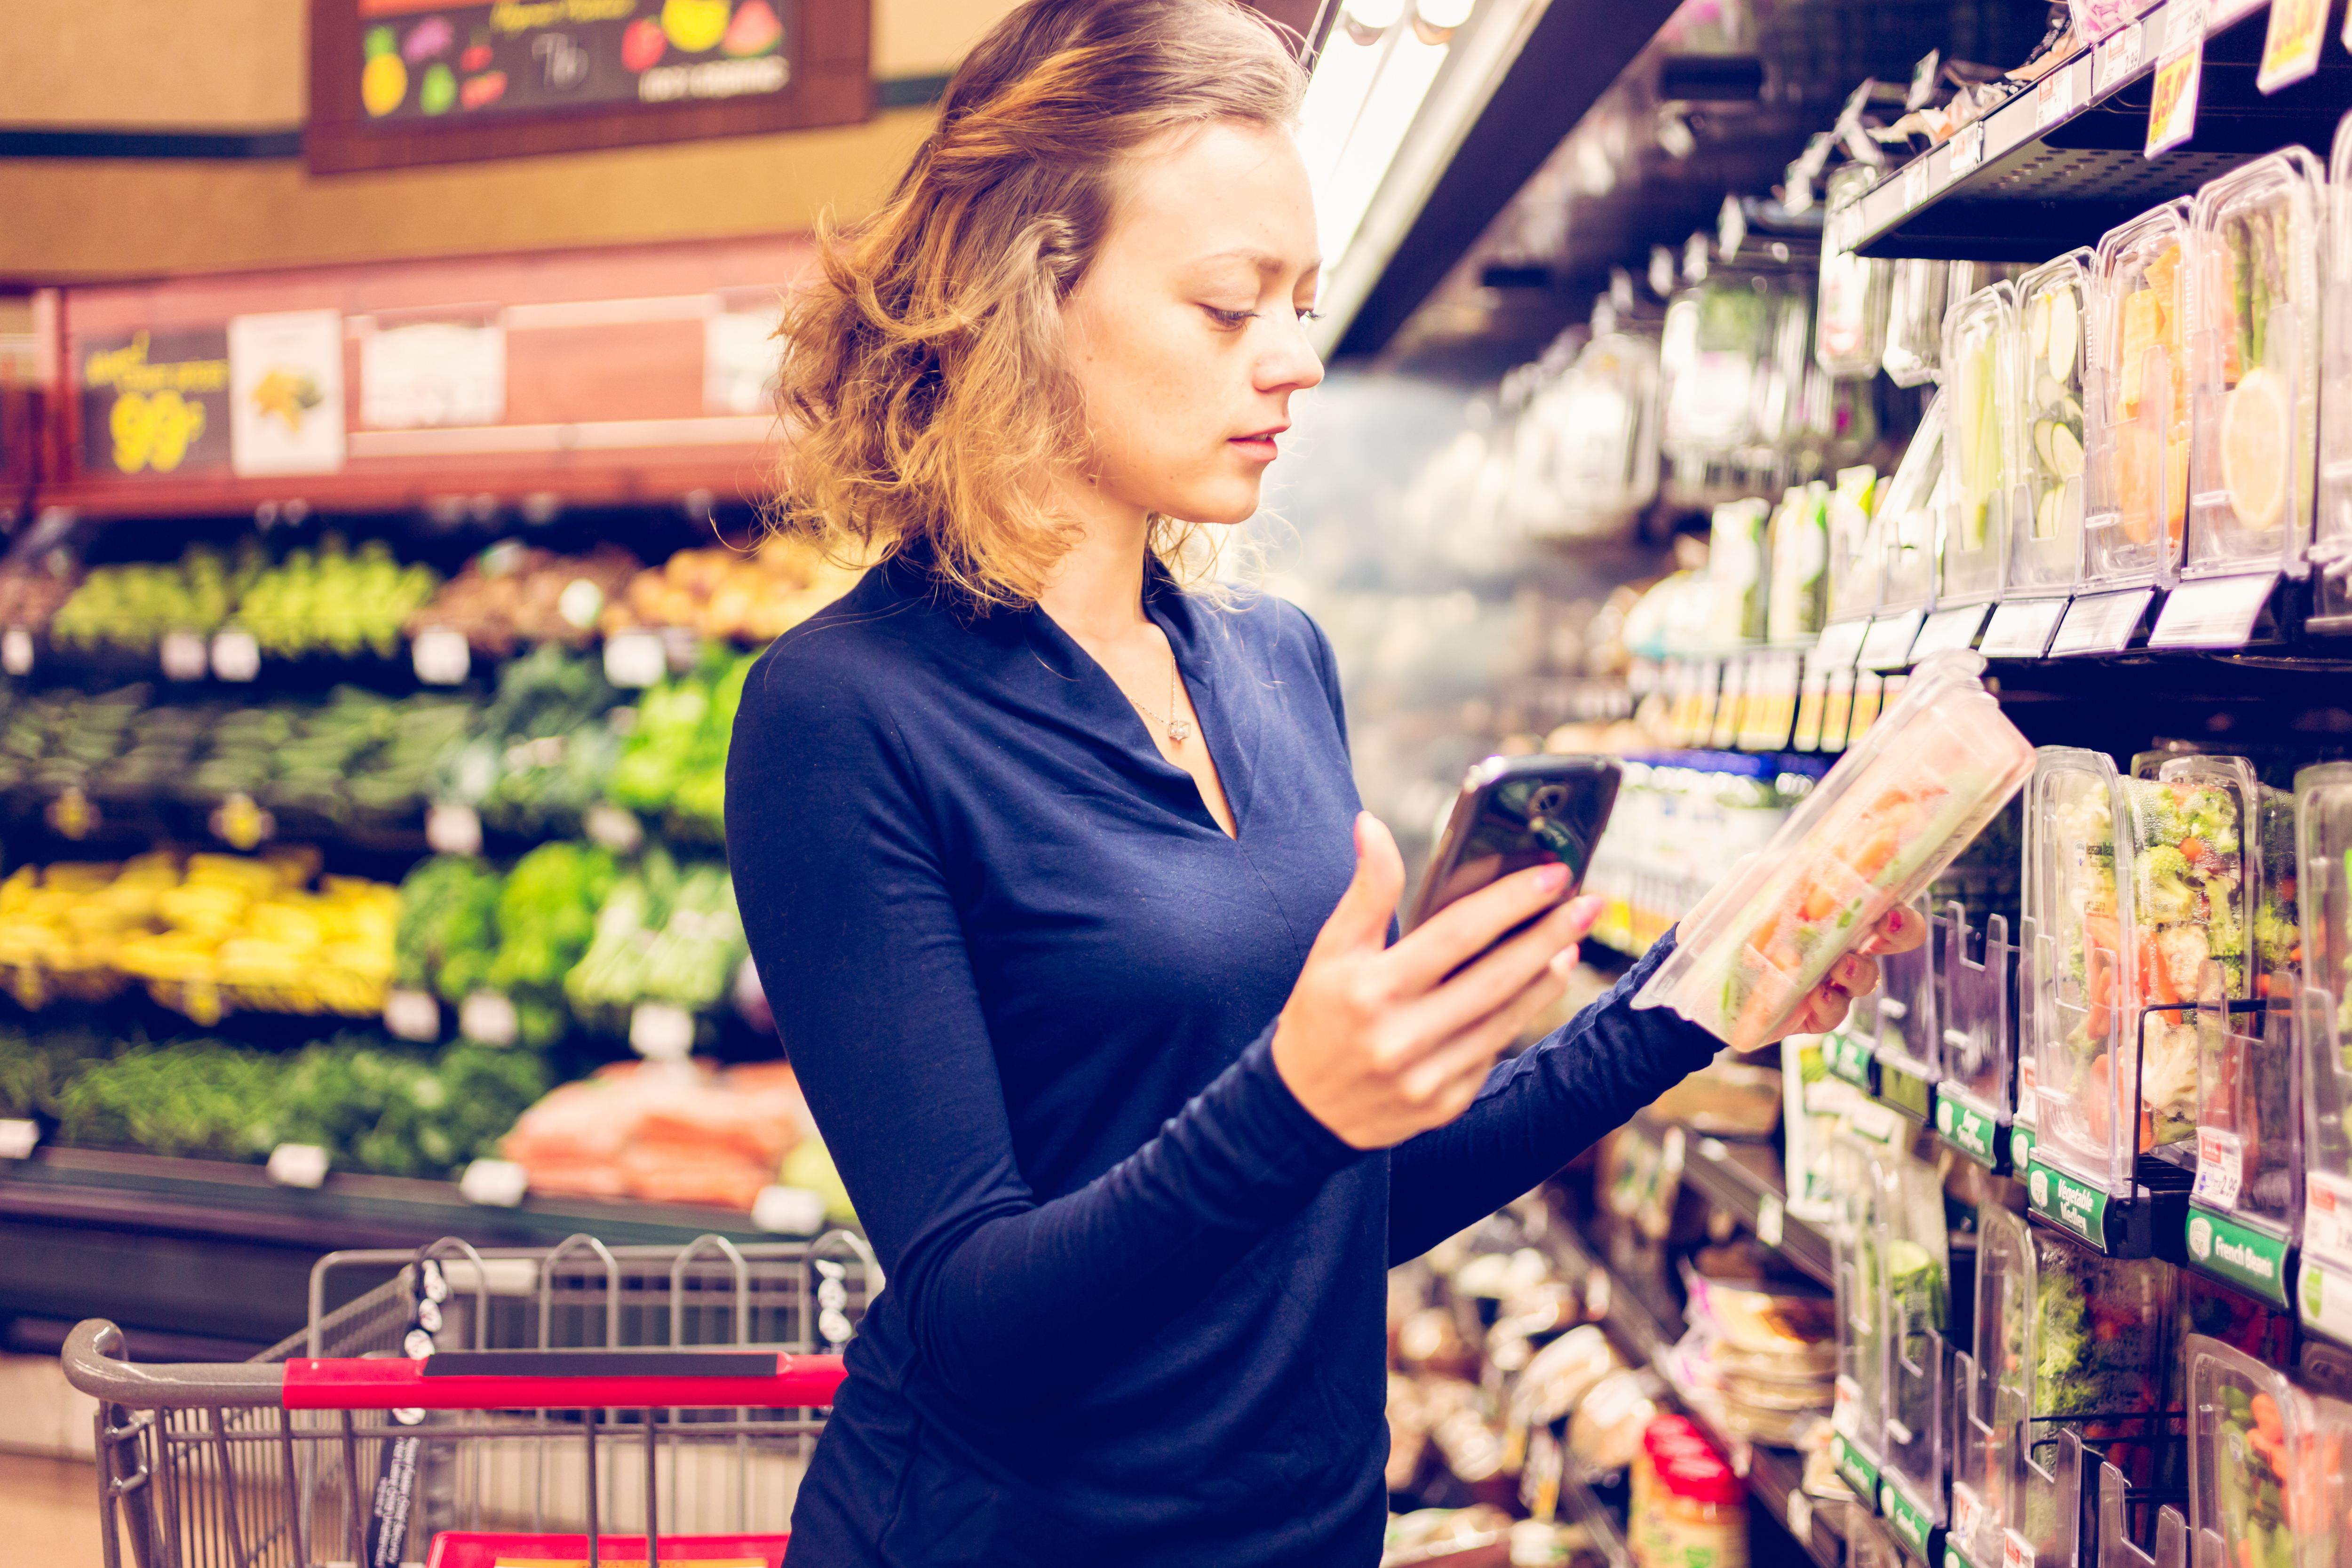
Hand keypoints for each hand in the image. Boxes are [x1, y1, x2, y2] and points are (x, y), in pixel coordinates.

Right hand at [1273, 813, 1600, 1149]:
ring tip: (1570, 941)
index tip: (1552, 874)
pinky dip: (1517, 1016)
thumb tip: (1371, 826)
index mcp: (1371, 990)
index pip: (1456, 935)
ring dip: (1546, 977)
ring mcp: (1427, 1078)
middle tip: (1587, 904)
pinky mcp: (1445, 1105)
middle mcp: (1401, 1037)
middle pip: (1496, 977)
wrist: (1302, 1110)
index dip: (1510, 901)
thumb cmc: (1318, 1017)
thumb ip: (1363, 891)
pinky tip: (1535, 987)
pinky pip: (1492, 1053)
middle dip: (1549, 935)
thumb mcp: (1329, 951)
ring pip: (1506, 1018)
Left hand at [1678, 858, 1929, 1044]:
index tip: (1894, 893)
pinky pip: (1836, 1013)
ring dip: (1861, 971)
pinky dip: (1831, 1004)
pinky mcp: (1811, 1013)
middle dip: (1901, 931)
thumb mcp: (1754, 878)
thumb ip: (1791, 867)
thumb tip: (1831, 853)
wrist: (1691, 963)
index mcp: (1836, 905)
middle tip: (1885, 926)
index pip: (1885, 896)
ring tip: (1840, 965)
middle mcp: (1842, 941)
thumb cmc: (1729, 914)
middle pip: (1895, 937)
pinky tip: (1817, 995)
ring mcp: (1831, 978)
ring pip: (1868, 978)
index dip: (1899, 892)